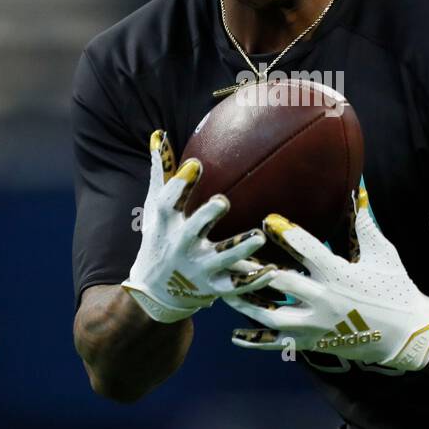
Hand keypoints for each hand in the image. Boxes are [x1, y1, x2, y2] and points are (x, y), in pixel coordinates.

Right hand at [122, 130, 276, 322]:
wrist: (156, 292)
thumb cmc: (160, 240)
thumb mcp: (156, 210)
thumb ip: (161, 173)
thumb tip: (159, 135)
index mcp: (166, 224)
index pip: (168, 203)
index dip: (180, 185)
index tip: (195, 164)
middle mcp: (180, 246)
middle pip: (191, 232)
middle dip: (205, 217)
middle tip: (223, 201)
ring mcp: (198, 269)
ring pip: (220, 259)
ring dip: (239, 248)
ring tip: (259, 237)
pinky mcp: (214, 287)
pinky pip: (236, 286)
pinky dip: (254, 281)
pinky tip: (273, 270)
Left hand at [222, 186, 428, 370]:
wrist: (406, 335)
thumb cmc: (396, 287)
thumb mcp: (383, 252)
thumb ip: (365, 221)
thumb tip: (359, 188)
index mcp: (339, 274)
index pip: (306, 249)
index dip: (285, 233)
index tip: (266, 219)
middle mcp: (324, 300)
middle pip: (278, 281)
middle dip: (251, 267)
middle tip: (227, 252)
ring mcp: (316, 324)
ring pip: (271, 315)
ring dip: (245, 303)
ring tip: (223, 289)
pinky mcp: (314, 343)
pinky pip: (279, 344)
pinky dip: (255, 341)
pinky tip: (234, 334)